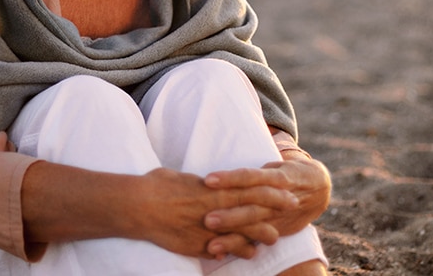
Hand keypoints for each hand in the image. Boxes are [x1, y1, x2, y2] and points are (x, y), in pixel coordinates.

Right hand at [132, 167, 299, 259]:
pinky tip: (247, 254)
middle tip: (293, 207)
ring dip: (259, 235)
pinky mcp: (198, 245)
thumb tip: (206, 184)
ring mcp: (208, 228)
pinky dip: (236, 251)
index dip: (272, 189)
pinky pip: (223, 250)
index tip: (287, 188)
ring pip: (242, 233)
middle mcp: (216, 208)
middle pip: (253, 210)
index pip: (251, 188)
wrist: (139, 206)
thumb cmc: (158, 185)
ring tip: (274, 237)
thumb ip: (200, 184)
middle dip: (275, 209)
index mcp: (214, 188)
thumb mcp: (184, 178)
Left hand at [201, 155, 331, 256]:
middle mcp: (280, 197)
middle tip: (208, 219)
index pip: (252, 177)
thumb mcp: (276, 164)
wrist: (320, 187)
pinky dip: (241, 246)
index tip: (208, 180)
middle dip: (231, 215)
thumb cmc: (288, 171)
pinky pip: (259, 239)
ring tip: (212, 244)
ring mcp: (279, 215)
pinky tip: (223, 251)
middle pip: (253, 205)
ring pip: (256, 225)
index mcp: (278, 176)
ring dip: (234, 235)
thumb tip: (223, 164)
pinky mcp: (279, 229)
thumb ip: (255, 170)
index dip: (231, 178)